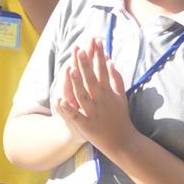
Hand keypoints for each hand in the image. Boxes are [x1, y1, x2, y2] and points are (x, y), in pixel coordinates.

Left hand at [54, 38, 134, 155]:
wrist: (123, 142)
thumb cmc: (121, 117)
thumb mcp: (121, 96)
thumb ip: (117, 78)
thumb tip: (111, 61)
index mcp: (108, 92)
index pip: (103, 70)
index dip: (99, 56)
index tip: (96, 41)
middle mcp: (100, 100)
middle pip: (92, 80)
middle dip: (86, 65)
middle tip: (81, 50)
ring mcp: (93, 112)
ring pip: (83, 95)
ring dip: (77, 83)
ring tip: (71, 70)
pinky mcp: (86, 125)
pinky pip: (75, 116)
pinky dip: (68, 109)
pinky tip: (60, 101)